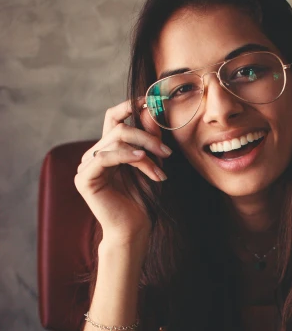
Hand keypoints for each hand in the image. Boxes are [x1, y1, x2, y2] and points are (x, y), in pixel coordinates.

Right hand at [74, 99, 172, 244]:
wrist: (135, 229)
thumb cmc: (143, 200)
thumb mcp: (151, 164)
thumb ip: (149, 139)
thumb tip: (149, 109)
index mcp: (107, 149)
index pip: (114, 118)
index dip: (130, 106)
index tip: (151, 101)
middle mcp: (93, 154)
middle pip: (118, 128)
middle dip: (147, 137)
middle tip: (168, 152)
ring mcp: (86, 166)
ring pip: (115, 141)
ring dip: (143, 152)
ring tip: (161, 170)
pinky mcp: (84, 179)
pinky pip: (104, 157)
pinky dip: (125, 156)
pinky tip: (141, 159)